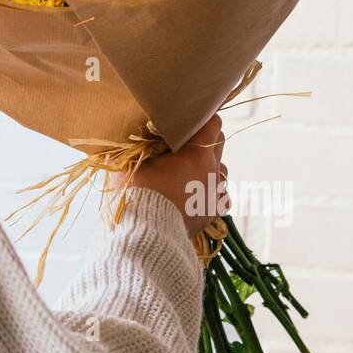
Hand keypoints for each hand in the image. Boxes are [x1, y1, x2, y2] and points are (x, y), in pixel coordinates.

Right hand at [107, 115, 226, 236]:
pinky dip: (209, 193)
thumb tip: (134, 139)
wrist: (146, 233)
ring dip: (207, 168)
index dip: (202, 119)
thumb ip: (141, 147)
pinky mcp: (212, 213)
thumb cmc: (137, 191)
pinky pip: (219, 197)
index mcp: (196, 152)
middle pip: (218, 143)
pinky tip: (194, 196)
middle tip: (184, 145)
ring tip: (187, 174)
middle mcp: (212, 169)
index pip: (212, 123)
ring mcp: (215, 192)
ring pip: (220, 170)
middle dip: (204, 140)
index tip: (189, 121)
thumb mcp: (132, 161)